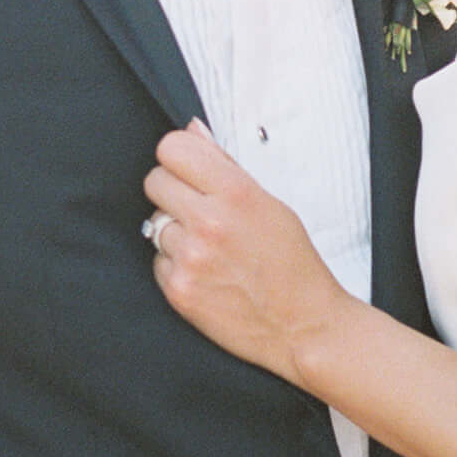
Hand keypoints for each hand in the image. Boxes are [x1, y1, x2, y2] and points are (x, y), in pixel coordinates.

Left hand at [145, 124, 348, 386]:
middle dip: (172, 191)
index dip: (178, 157)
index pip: (171, 148)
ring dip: (174, 231)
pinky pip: (156, 261)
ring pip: (154, 223)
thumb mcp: (270, 204)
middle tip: (197, 209)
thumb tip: (192, 131)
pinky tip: (205, 273)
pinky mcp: (178, 290)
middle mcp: (209, 222)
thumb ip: (226, 167)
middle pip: (154, 181)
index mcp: (237, 193)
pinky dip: (174, 264)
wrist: (303, 326)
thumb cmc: (292, 264)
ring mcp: (190, 258)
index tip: (188, 170)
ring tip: (208, 248)